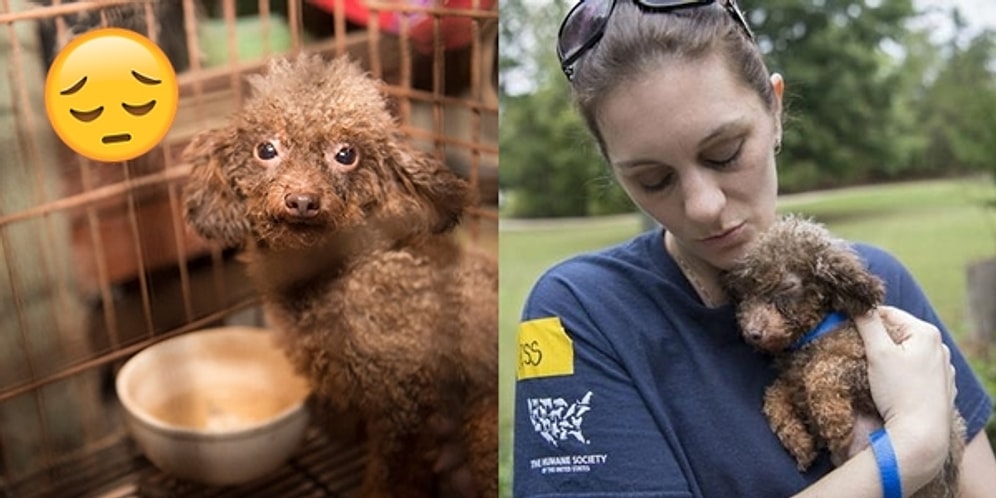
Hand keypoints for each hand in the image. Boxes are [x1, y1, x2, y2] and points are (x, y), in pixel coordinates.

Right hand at [854, 306, 955, 491]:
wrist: (921, 434)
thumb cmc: (900, 392)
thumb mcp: (878, 353)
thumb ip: (867, 324)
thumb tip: (856, 302)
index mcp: (926, 333)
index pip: (887, 313)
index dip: (864, 319)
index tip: (846, 330)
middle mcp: (939, 346)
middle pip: (897, 332)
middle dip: (876, 340)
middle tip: (858, 353)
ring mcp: (942, 368)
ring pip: (906, 352)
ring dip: (889, 357)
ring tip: (873, 372)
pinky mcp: (940, 387)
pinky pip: (916, 370)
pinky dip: (902, 373)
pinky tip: (892, 386)